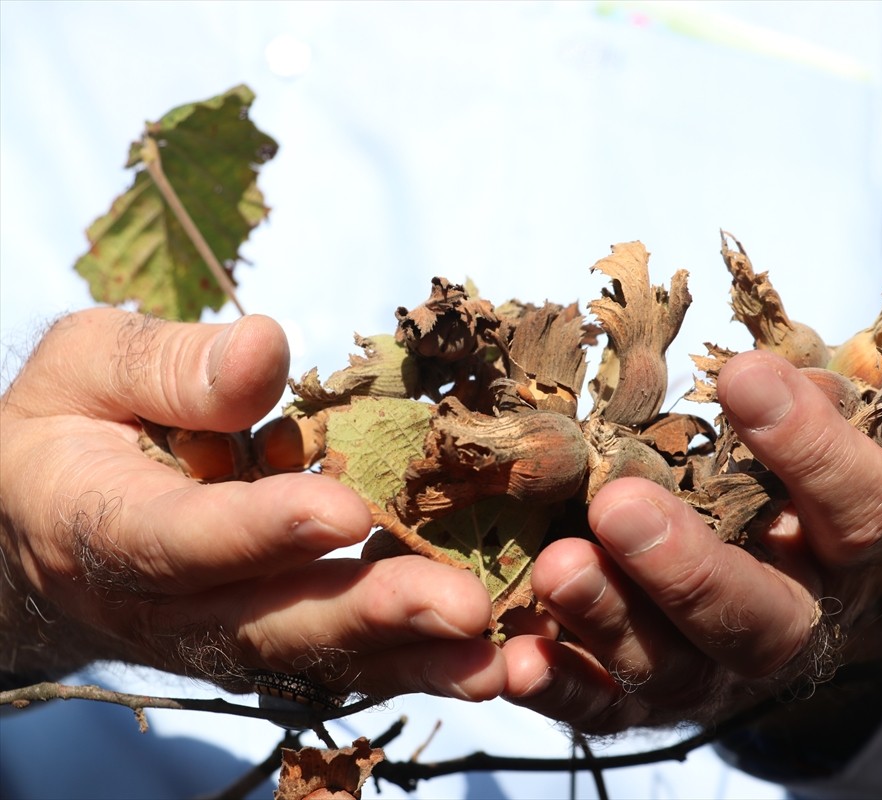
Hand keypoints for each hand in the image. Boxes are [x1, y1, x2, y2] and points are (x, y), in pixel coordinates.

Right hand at [0, 309, 504, 702]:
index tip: (344, 510)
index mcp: (97, 526)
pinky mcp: (266, 645)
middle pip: (267, 624)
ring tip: (496, 658)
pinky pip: (340, 662)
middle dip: (367, 614)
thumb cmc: (70, 425)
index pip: (180, 539)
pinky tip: (489, 660)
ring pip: (315, 660)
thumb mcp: (86, 367)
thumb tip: (264, 348)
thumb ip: (166, 365)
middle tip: (461, 606)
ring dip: (410, 662)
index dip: (260, 529)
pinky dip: (413, 665)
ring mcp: (218, 637)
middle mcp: (160, 607)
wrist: (42, 524)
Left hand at [502, 316, 881, 732]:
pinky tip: (517, 659)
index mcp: (861, 548)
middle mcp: (799, 619)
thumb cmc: (824, 478)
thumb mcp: (881, 428)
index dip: (815, 448)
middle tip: (621, 506)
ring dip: (613, 618)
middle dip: (694, 566)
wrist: (795, 576)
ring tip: (556, 568)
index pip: (864, 509)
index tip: (745, 372)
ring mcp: (719, 666)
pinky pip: (608, 708)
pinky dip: (565, 688)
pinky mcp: (650, 696)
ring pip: (675, 662)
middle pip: (762, 613)